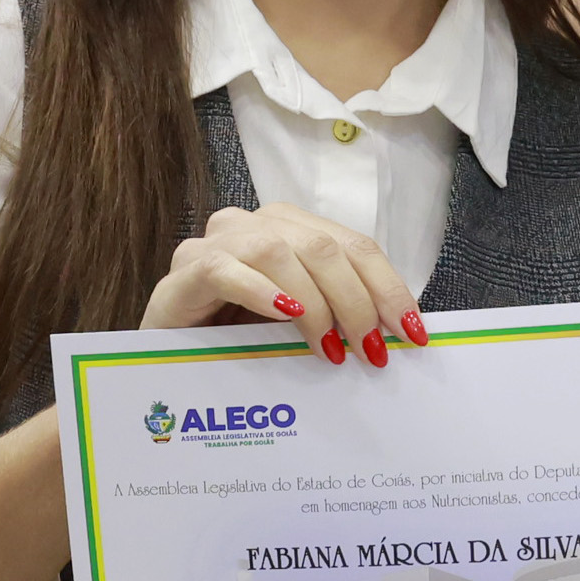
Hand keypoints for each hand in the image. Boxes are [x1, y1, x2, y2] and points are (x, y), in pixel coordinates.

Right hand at [139, 202, 424, 365]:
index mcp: (293, 228)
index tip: (413, 333)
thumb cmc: (238, 339)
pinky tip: (287, 315)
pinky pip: (228, 270)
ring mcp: (218, 241)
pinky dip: (263, 292)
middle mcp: (257, 224)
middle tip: (371, 352)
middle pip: (325, 248)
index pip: (356, 247)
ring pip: (281, 254)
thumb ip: (339, 315)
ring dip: (316, 305)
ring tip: (330, 350)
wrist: (166, 356)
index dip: (389, 288)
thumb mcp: (299, 324)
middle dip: (358, 302)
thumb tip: (400, 336)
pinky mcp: (187, 268)